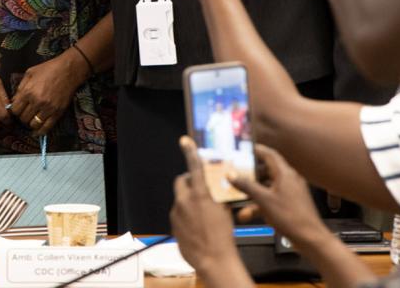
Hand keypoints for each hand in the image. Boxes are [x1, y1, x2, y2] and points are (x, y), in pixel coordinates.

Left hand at [10, 52, 86, 135]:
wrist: (68, 70)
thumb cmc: (48, 69)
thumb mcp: (30, 73)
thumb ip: (20, 88)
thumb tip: (14, 101)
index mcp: (28, 92)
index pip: (15, 110)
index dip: (15, 110)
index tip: (18, 109)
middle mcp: (37, 102)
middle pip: (23, 119)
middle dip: (22, 117)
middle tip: (26, 113)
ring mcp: (48, 109)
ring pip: (33, 125)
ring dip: (31, 123)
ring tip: (33, 118)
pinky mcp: (58, 113)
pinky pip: (46, 128)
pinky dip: (40, 132)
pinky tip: (38, 131)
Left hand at [170, 136, 246, 275]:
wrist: (214, 259)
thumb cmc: (224, 235)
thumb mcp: (226, 210)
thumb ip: (218, 195)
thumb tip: (217, 188)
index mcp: (200, 194)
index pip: (194, 167)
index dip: (190, 152)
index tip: (184, 141)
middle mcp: (184, 201)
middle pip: (181, 182)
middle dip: (189, 181)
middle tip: (200, 187)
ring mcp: (177, 213)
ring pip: (180, 199)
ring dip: (189, 201)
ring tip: (203, 215)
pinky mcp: (173, 224)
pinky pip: (179, 214)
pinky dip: (186, 215)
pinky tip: (197, 226)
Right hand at [227, 144, 328, 247]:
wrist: (310, 238)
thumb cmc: (292, 217)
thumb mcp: (264, 200)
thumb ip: (247, 186)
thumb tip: (232, 175)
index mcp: (285, 174)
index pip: (270, 154)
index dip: (256, 150)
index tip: (244, 150)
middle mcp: (289, 180)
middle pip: (267, 170)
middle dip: (251, 173)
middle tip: (238, 172)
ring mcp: (290, 193)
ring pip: (268, 186)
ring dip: (254, 191)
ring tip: (239, 194)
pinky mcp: (290, 205)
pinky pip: (272, 199)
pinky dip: (260, 203)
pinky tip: (248, 213)